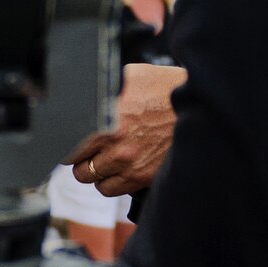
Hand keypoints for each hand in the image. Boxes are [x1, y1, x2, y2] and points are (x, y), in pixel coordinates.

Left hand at [66, 64, 185, 197]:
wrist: (198, 107)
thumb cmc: (165, 88)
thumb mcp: (131, 76)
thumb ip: (104, 88)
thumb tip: (83, 91)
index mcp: (105, 117)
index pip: (68, 142)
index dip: (69, 141)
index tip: (72, 140)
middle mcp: (114, 144)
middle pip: (78, 166)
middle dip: (81, 158)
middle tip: (88, 151)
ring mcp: (129, 163)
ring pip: (93, 180)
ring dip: (95, 171)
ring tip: (103, 160)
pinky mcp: (143, 177)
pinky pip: (111, 190)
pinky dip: (110, 182)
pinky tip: (116, 169)